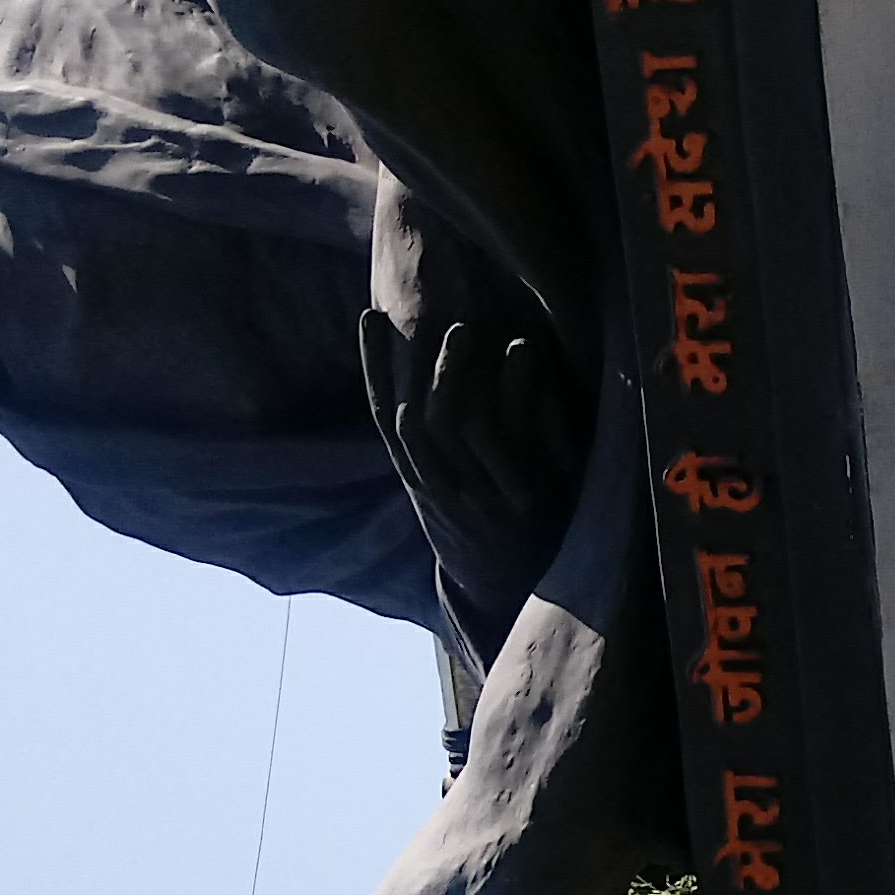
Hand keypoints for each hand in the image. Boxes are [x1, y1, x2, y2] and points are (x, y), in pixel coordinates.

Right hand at [365, 313, 583, 614]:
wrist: (515, 586)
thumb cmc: (488, 526)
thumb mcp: (454, 487)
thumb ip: (441, 444)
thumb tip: (430, 391)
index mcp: (423, 476)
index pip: (386, 413)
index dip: (375, 365)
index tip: (370, 315)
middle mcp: (442, 483)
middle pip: (409, 417)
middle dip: (405, 362)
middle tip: (406, 308)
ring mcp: (481, 489)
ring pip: (452, 428)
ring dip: (453, 375)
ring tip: (460, 326)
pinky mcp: (524, 492)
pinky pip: (514, 437)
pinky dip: (517, 392)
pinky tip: (521, 350)